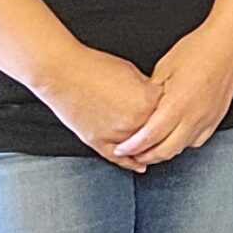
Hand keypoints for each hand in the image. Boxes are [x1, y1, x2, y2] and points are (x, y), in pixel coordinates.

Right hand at [37, 47, 164, 171]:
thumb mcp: (132, 73)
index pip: (170, 113)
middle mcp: (134, 121)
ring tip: (155, 146)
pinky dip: (130, 163)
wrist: (61, 72)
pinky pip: (119, 159)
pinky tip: (139, 165)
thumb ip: (148, 90)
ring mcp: (116, 135)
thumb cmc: (94, 67)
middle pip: (157, 133)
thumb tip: (158, 101)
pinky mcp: (98, 142)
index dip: (170, 111)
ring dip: (148, 149)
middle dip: (161, 131)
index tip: (171, 111)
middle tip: (166, 129)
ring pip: (141, 150)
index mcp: (146, 102)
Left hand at [113, 21, 232, 165]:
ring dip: (163, 151)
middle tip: (131, 153)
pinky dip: (182, 143)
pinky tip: (174, 138)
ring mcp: (208, 119)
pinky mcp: (217, 117)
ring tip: (150, 148)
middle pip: (165, 149)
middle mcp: (194, 116)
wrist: (228, 43)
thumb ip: (151, 94)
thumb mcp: (164, 68)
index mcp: (178, 103)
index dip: (132, 146)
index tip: (121, 149)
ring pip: (182, 148)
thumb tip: (141, 109)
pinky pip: (197, 140)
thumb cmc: (198, 49)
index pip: (150, 135)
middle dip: (145, 155)